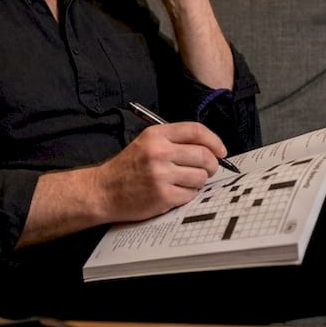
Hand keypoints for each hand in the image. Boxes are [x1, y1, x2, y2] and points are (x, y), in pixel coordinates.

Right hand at [88, 121, 227, 223]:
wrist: (104, 191)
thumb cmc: (128, 168)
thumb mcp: (147, 143)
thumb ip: (175, 141)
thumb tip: (210, 148)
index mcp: (157, 135)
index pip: (196, 131)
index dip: (214, 141)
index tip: (221, 151)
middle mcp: (159, 152)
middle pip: (204, 155)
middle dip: (212, 164)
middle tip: (207, 169)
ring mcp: (161, 175)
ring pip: (201, 176)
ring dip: (198, 181)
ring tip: (185, 181)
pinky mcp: (163, 195)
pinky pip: (191, 194)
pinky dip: (188, 194)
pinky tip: (175, 192)